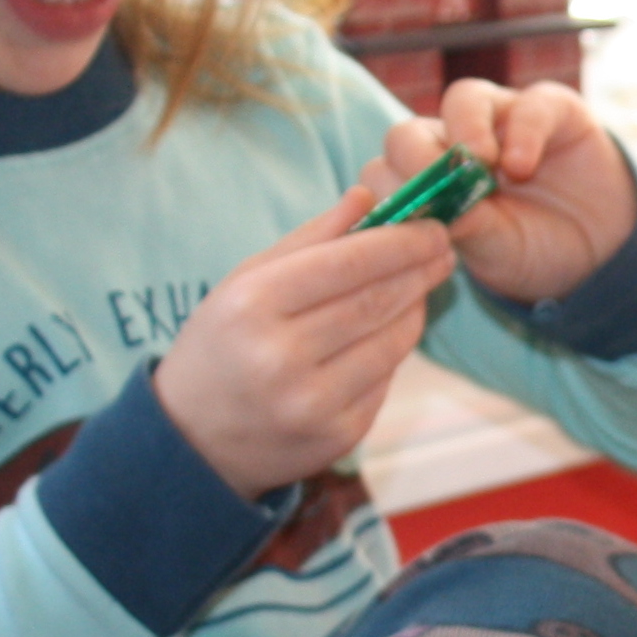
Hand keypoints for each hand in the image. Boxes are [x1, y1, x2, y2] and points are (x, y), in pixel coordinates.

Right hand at [152, 192, 453, 496]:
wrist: (192, 439)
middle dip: (420, 270)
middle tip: (443, 249)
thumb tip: (366, 196)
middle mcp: (281, 356)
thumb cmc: (221, 344)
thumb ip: (308, 239)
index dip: (401, 243)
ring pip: (392, 342)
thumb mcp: (244, 282)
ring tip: (422, 284)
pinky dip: (394, 351)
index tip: (434, 227)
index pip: (348, 263)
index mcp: (253, 306)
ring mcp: (313, 403)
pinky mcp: (339, 435)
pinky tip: (390, 332)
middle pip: (376, 301)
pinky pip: (385, 380)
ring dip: (416, 307)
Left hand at [358, 79, 636, 306]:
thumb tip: (431, 216)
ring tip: (483, 165)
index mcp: (428, 184)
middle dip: (415, 158)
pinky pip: (529, 105)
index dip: (389, 191)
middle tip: (436, 187)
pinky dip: (521, 131)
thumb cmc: (533, 250)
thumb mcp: (494, 251)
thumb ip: (464, 229)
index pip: (386, 171)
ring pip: (462, 100)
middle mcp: (455, 145)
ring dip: (465, 131)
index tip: (407, 219)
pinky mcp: (549, 109)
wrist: (599, 251)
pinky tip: (523, 164)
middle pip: (411, 131)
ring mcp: (500, 121)